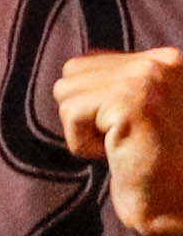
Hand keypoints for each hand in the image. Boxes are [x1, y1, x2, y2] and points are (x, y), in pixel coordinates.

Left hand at [60, 47, 182, 235]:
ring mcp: (148, 80)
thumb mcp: (147, 110)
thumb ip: (121, 83)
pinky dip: (84, 144)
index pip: (93, 62)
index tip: (127, 131)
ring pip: (66, 90)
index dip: (95, 104)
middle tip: (126, 142)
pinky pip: (72, 114)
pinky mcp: (132, 104)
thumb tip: (73, 69)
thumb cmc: (165, 174)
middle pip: (73, 70)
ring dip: (85, 129)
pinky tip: (122, 157)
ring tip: (126, 149)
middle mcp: (163, 63)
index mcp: (169, 61)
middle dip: (86, 112)